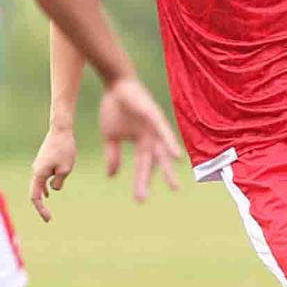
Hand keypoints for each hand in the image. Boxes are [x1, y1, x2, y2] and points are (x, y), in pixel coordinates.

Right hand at [29, 124, 77, 222]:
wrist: (60, 130)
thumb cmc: (65, 149)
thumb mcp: (65, 169)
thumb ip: (59, 182)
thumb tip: (54, 188)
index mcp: (39, 174)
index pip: (35, 197)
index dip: (41, 210)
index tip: (48, 219)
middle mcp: (35, 171)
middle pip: (35, 193)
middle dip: (40, 207)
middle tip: (48, 219)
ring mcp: (38, 166)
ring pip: (39, 186)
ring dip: (43, 197)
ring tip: (47, 211)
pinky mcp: (43, 162)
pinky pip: (42, 179)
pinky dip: (45, 187)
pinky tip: (48, 193)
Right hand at [99, 76, 183, 203]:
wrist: (114, 85)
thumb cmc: (114, 108)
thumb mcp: (111, 136)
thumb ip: (113, 156)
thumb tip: (112, 176)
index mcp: (141, 142)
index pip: (143, 166)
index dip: (141, 182)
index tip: (140, 201)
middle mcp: (151, 137)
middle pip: (158, 161)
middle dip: (165, 176)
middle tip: (174, 191)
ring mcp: (154, 128)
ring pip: (164, 150)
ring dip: (169, 166)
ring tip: (176, 183)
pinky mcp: (154, 117)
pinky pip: (164, 132)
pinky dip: (170, 144)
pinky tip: (176, 157)